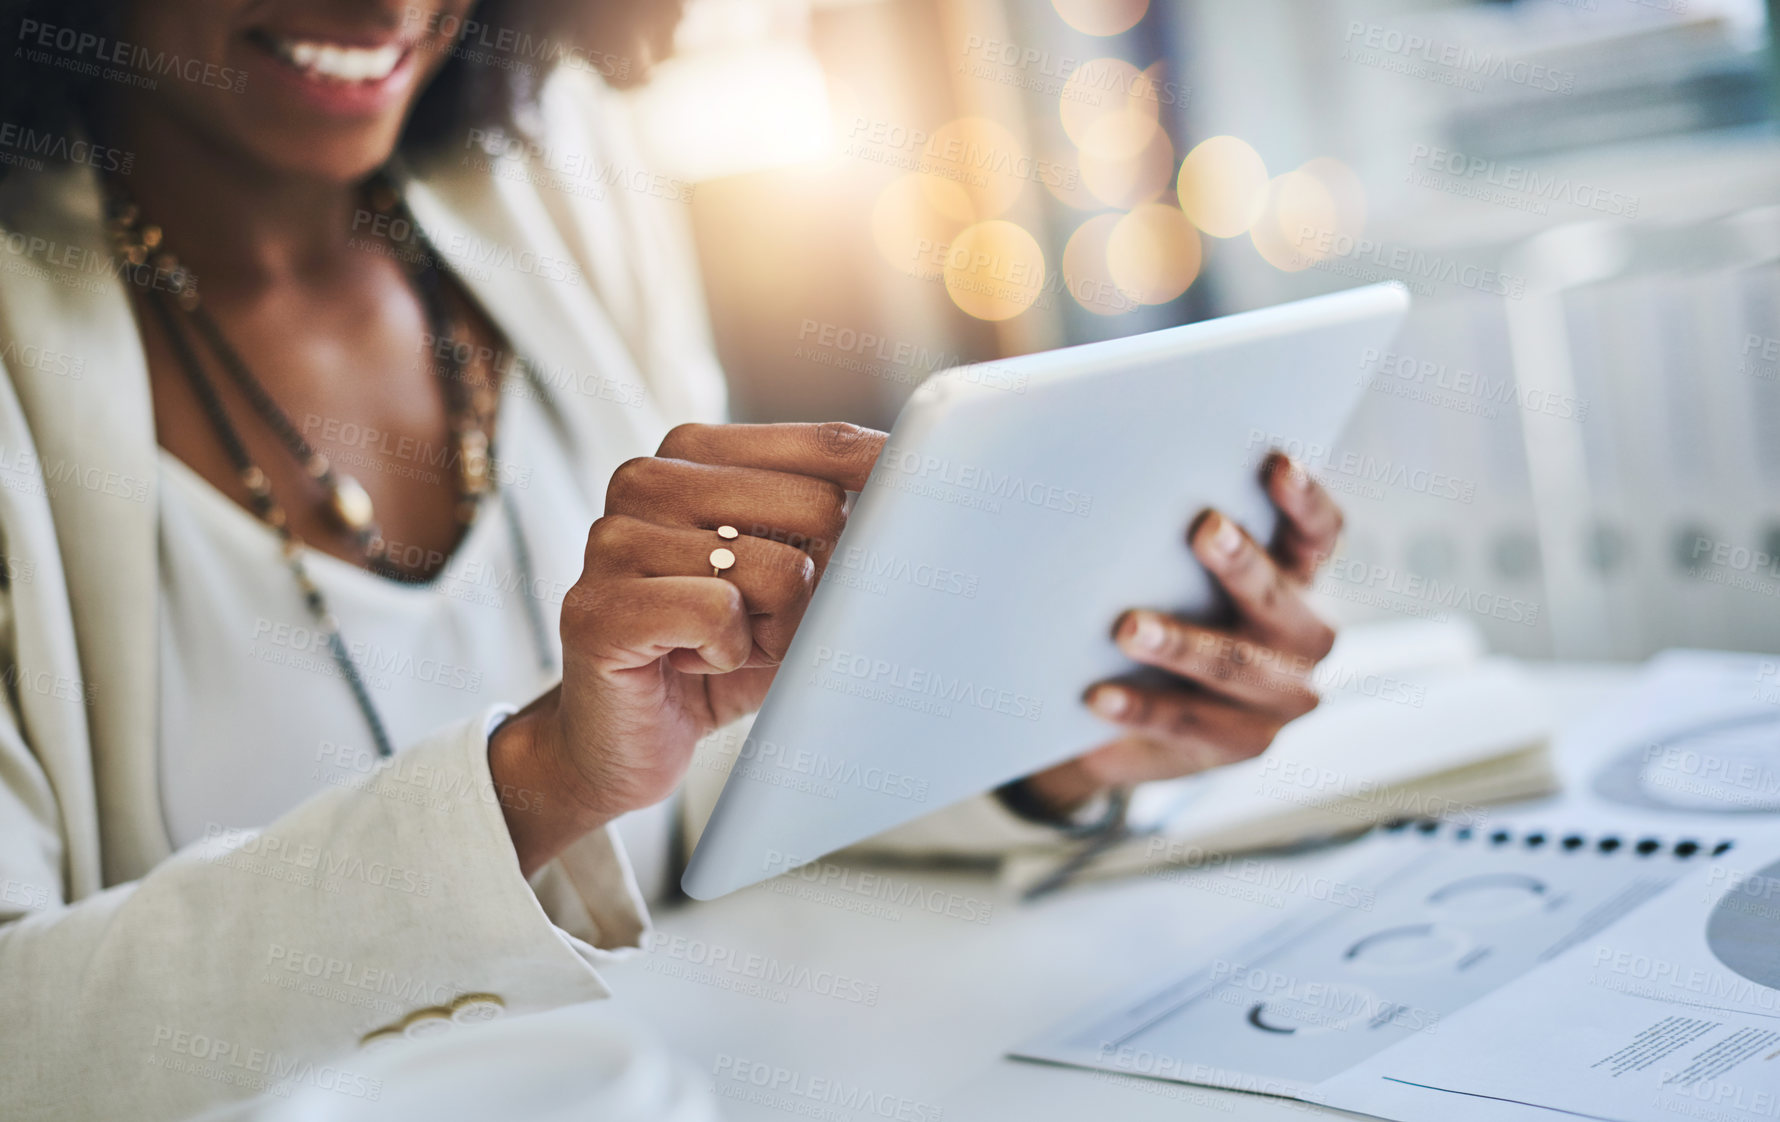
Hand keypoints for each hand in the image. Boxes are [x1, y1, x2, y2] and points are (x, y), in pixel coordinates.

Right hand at [490, 421, 883, 874]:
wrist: (618, 740)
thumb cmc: (714, 651)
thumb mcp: (791, 582)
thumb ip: (839, 531)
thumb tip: (932, 499)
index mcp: (693, 452)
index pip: (826, 444)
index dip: (890, 489)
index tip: (926, 523)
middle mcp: (646, 478)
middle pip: (819, 506)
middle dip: (818, 586)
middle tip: (766, 624)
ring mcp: (613, 539)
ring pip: (779, 570)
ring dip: (774, 632)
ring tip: (724, 646)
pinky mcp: (599, 608)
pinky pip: (721, 614)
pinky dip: (729, 655)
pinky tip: (693, 663)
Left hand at [1018, 452, 1342, 815]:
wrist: (1143, 724)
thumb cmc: (1169, 616)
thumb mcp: (1184, 577)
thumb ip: (1178, 540)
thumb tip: (1122, 480)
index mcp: (1302, 580)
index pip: (1320, 535)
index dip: (1304, 501)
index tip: (1276, 463)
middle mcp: (1306, 638)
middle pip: (1279, 597)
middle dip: (1241, 564)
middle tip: (1202, 529)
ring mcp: (1280, 699)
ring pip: (1235, 664)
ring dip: (1181, 644)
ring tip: (1128, 627)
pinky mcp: (1242, 746)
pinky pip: (1188, 724)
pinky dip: (1141, 708)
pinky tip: (1098, 696)